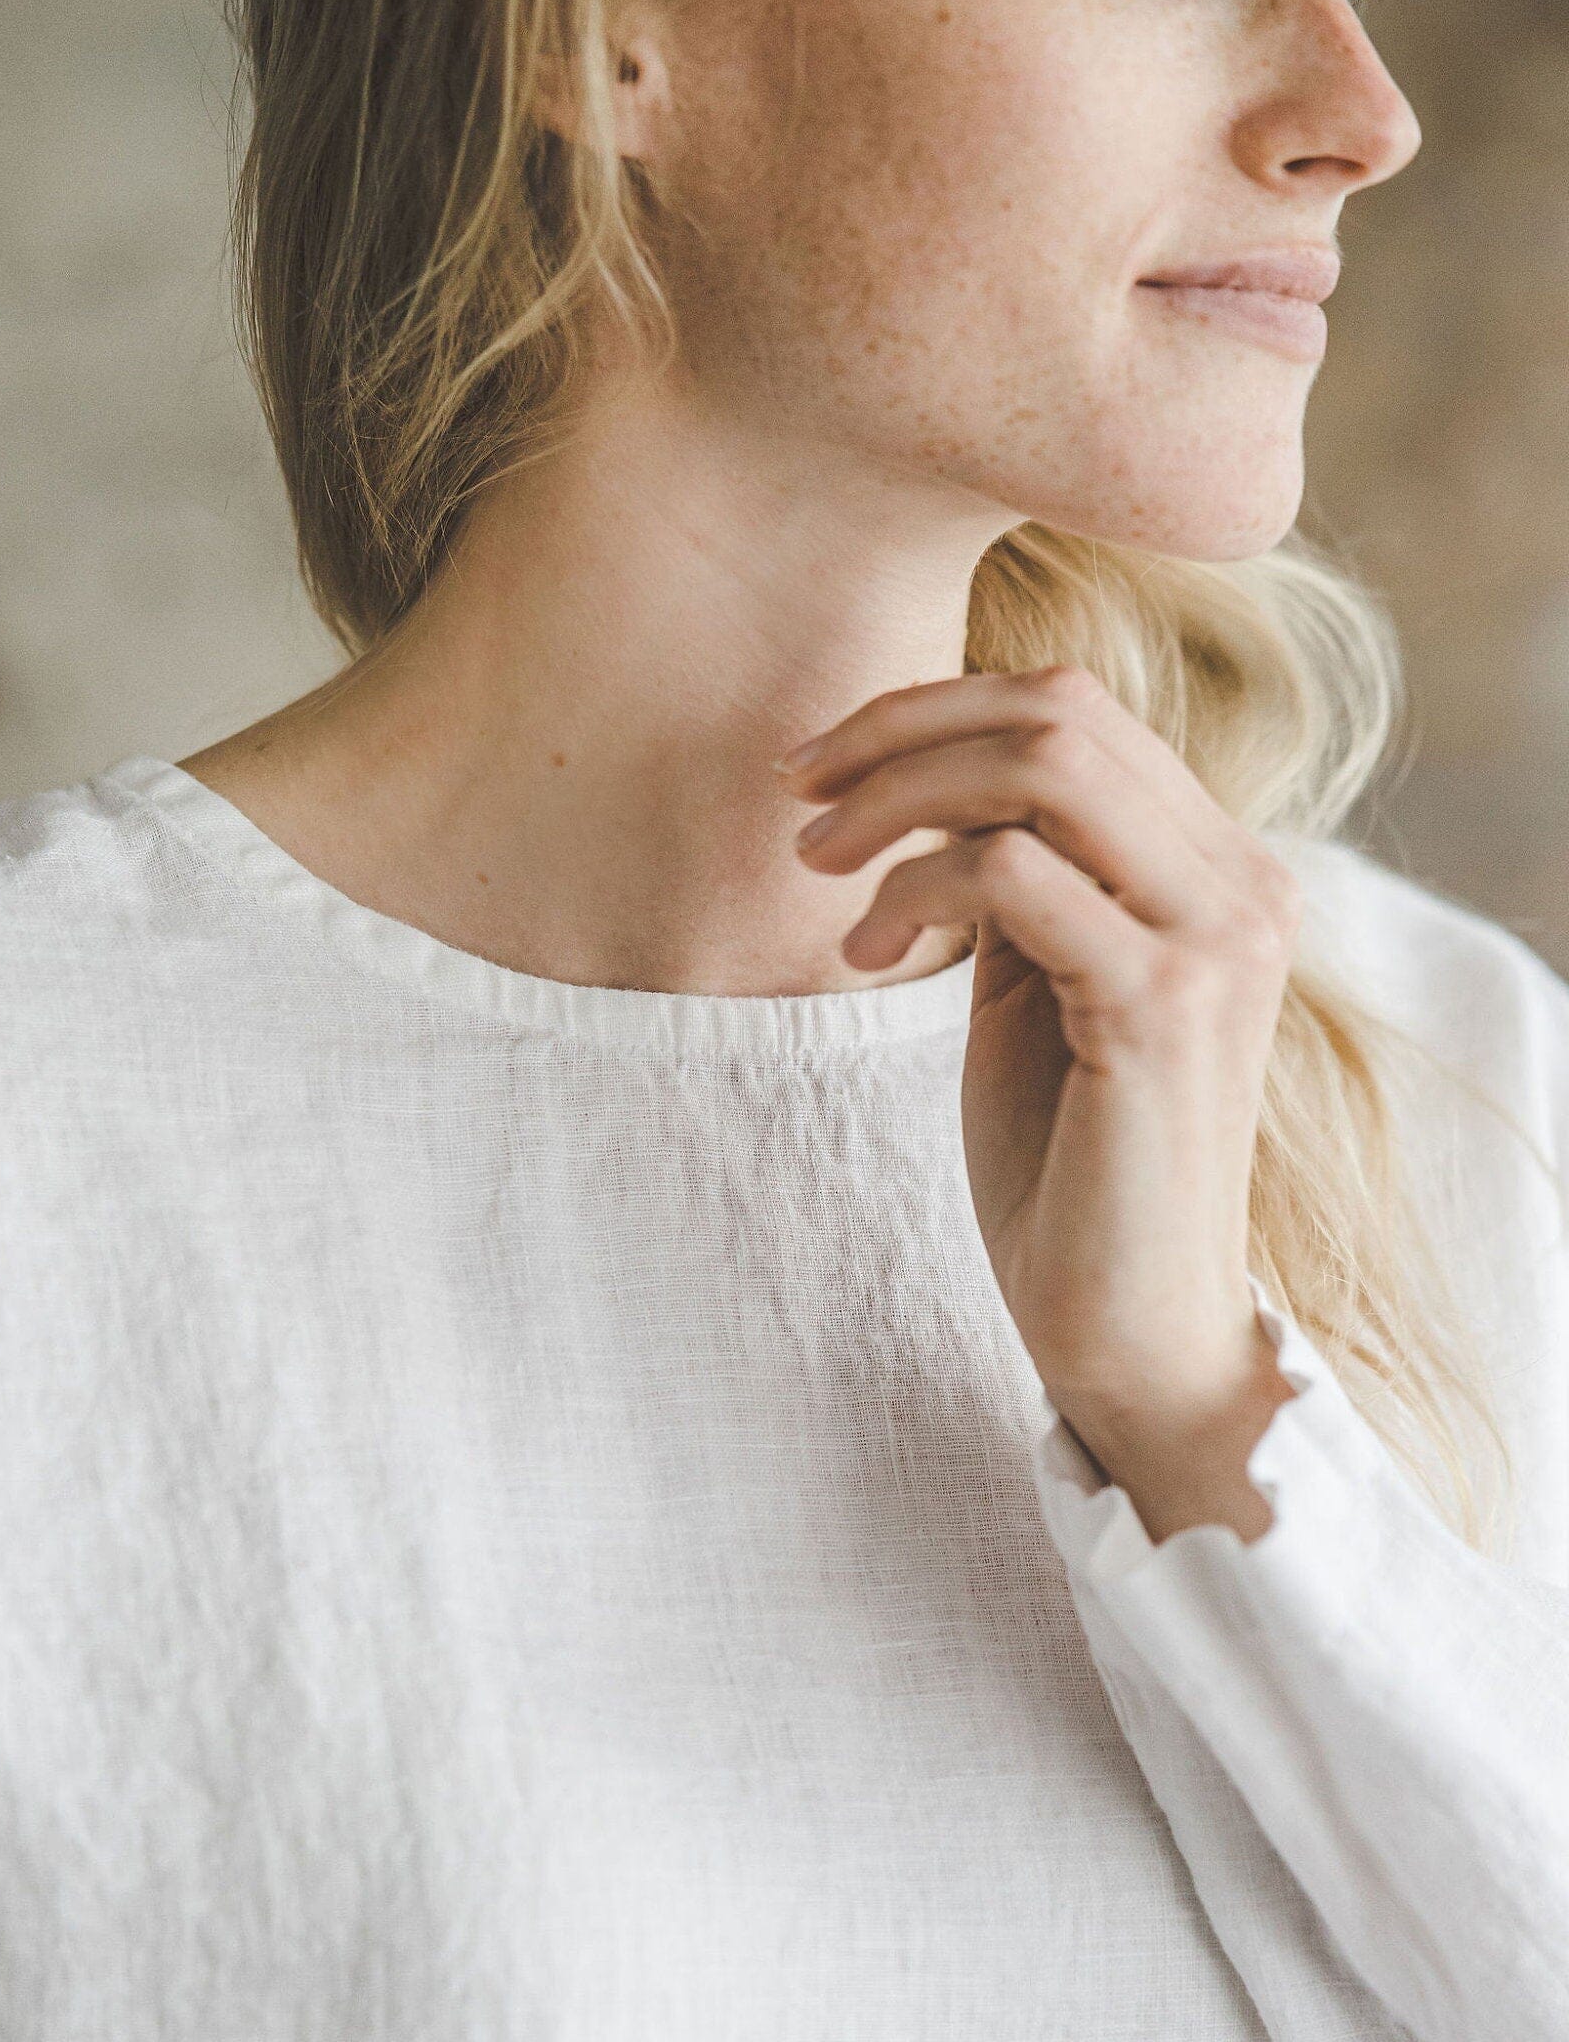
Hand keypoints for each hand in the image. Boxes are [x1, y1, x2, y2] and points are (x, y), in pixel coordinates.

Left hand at [783, 665, 1304, 1540]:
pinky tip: (868, 955)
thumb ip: (1022, 881)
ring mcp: (1213, 940)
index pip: (1079, 710)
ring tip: (818, 871)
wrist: (1137, 1333)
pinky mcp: (1159, 1006)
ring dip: (894, 798)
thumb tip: (939, 783)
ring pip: (1038, 767)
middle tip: (798, 796)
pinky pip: (1007, 874)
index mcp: (1220, 871)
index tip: (824, 768)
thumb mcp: (1039, 991)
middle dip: (900, 729)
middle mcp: (1241, 886)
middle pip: (1060, 709)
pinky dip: (910, 891)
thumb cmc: (1073, 1175)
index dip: (934, 708)